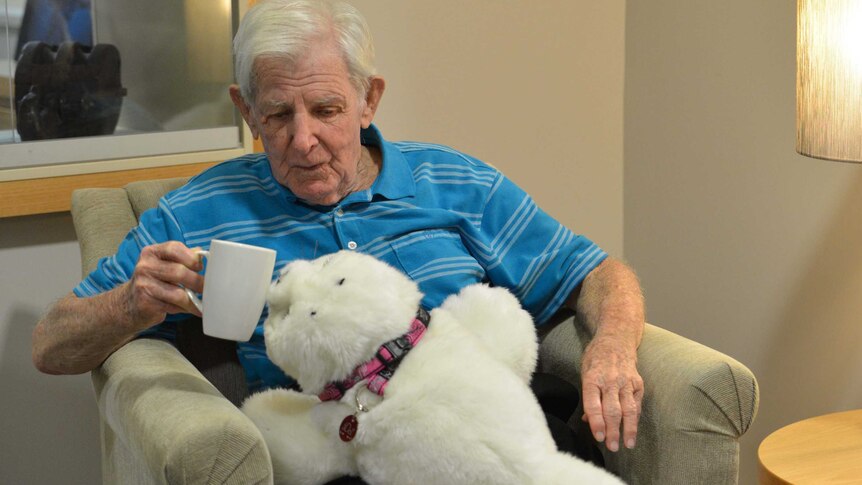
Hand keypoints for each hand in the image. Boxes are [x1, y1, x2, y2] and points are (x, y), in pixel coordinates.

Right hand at [121, 241, 204, 327]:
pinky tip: (190, 309)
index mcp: (151, 253)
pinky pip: (173, 306)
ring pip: (178, 293)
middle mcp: (145, 267)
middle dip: (198, 282)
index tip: (200, 267)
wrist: (128, 304)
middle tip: (207, 289)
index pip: (174, 248)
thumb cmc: (152, 282)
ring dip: (194, 300)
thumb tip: (202, 254)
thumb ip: (181, 258)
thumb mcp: (162, 264)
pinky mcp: (145, 304)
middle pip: (179, 272)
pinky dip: (186, 309)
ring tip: (202, 302)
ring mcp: (143, 286)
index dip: (191, 258)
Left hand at [580, 334, 642, 451]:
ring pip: (628, 409)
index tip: (599, 437)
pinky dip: (635, 419)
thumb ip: (588, 397)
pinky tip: (632, 431)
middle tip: (612, 446)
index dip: (596, 422)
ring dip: (628, 429)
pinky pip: (637, 404)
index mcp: (592, 378)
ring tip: (627, 444)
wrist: (616, 339)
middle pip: (612, 410)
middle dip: (612, 430)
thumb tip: (588, 421)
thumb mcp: (584, 373)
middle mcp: (610, 380)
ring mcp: (626, 381)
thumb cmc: (596, 358)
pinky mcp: (638, 383)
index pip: (594, 404)